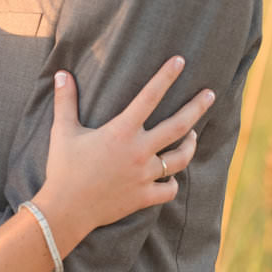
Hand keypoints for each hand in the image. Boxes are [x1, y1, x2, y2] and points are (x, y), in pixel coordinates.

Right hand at [34, 57, 213, 252]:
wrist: (66, 210)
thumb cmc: (63, 169)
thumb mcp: (63, 131)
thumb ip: (65, 101)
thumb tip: (60, 74)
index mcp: (121, 132)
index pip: (149, 97)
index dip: (165, 77)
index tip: (180, 61)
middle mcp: (138, 151)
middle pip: (178, 126)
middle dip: (197, 108)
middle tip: (210, 94)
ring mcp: (144, 175)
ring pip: (181, 158)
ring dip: (190, 144)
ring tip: (193, 135)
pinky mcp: (144, 197)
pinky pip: (169, 189)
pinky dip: (173, 182)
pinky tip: (172, 177)